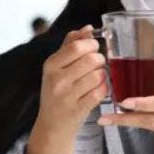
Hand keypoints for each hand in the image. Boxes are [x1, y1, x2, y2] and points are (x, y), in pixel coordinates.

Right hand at [29, 25, 108, 153]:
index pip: (77, 46)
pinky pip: (100, 92)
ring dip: (102, 76)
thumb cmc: (58, 92)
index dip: (92, 45)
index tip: (93, 50)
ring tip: (96, 80)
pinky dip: (103, 90)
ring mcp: (66, 95)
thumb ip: (70, 45)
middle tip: (96, 66)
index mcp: (50, 65)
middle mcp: (56, 79)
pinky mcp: (78, 109)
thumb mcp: (57, 68)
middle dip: (100, 61)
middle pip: (92, 59)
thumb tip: (87, 28)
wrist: (51, 125)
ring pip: (98, 75)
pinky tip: (97, 91)